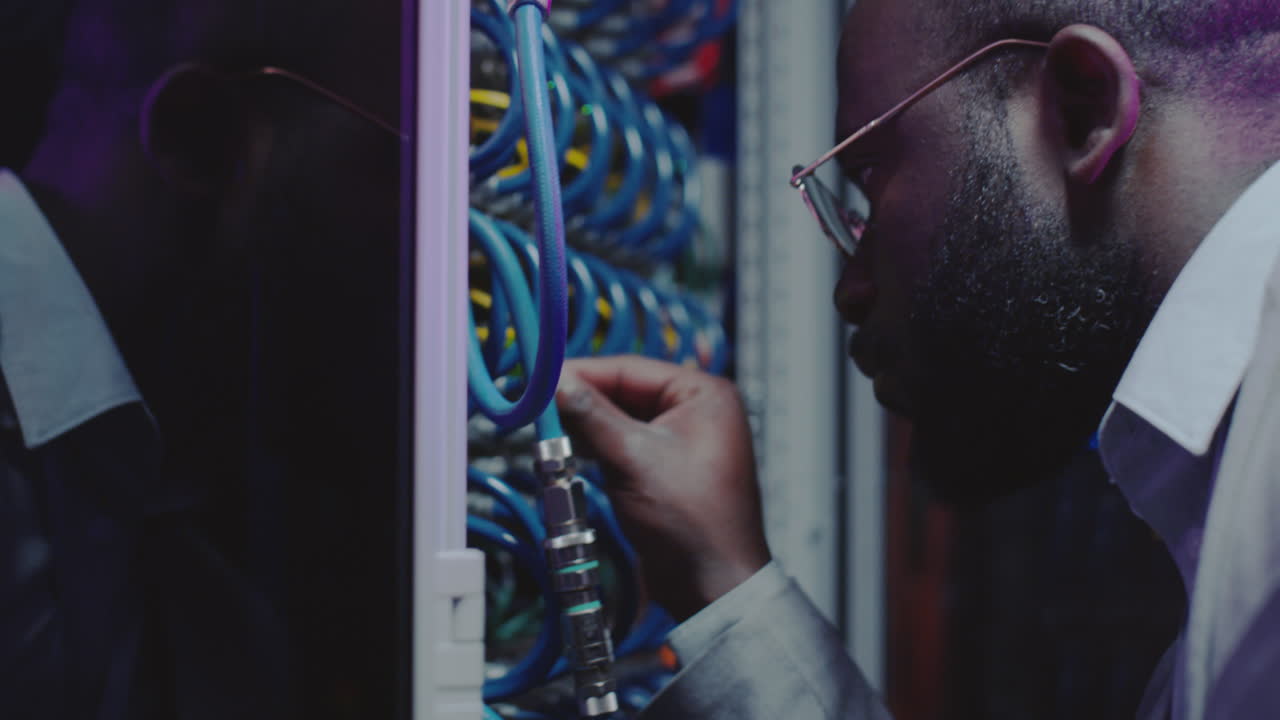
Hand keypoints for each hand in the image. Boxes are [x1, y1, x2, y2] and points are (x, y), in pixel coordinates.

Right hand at [555, 355, 770, 621]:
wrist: (713, 586)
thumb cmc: (693, 521)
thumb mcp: (633, 458)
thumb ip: (592, 415)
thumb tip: (557, 381)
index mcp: (704, 393)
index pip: (629, 368)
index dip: (581, 373)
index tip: (541, 378)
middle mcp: (697, 410)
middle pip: (623, 391)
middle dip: (581, 403)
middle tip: (537, 406)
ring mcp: (682, 439)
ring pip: (620, 419)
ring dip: (585, 427)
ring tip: (548, 432)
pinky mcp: (666, 467)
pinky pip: (625, 444)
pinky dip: (597, 448)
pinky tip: (569, 452)